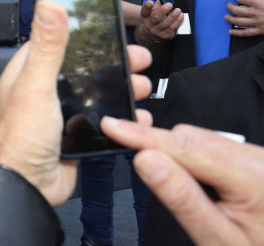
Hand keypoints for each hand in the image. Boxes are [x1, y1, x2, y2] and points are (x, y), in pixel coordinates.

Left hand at [0, 0, 152, 205]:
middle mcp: (45, 90)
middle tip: (141, 59)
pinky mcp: (76, 136)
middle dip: (115, 62)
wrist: (26, 187)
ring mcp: (61, 113)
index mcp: (30, 72)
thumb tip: (48, 4)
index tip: (112, 27)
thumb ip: (48, 47)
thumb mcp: (36, 85)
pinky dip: (123, 118)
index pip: (60, 42)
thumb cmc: (19, 136)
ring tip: (143, 86)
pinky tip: (139, 116)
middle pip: (86, 67)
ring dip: (122, 88)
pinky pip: (104, 122)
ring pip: (98, 94)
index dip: (86, 34)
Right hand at [101, 119, 263, 245]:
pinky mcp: (254, 159)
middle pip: (192, 137)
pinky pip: (214, 145)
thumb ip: (182, 198)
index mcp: (254, 180)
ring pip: (201, 138)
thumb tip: (146, 159)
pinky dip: (196, 159)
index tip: (113, 127)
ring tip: (190, 194)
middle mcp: (259, 160)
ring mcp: (258, 157)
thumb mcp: (215, 238)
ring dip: (180, 156)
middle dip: (163, 150)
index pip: (186, 146)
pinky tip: (202, 186)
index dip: (144, 136)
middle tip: (149, 175)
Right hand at [139, 0, 182, 42]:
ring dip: (172, 16)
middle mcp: (150, 23)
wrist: (153, 34)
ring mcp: (157, 30)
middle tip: (169, 4)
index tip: (150, 2)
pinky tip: (180, 16)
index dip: (147, 6)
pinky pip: (172, 28)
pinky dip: (177, 21)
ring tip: (178, 10)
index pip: (144, 10)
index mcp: (145, 15)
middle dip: (162, 11)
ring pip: (165, 23)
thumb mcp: (157, 8)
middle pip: (155, 17)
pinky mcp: (165, 35)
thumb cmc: (156, 17)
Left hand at [226, 0, 263, 36]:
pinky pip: (246, 33)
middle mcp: (255, 13)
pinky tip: (231, 32)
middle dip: (230, 7)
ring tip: (226, 16)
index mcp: (259, 2)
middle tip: (229, 5)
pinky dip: (237, 33)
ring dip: (230, 19)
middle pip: (236, 10)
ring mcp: (257, 23)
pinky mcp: (260, 31)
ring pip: (238, 21)